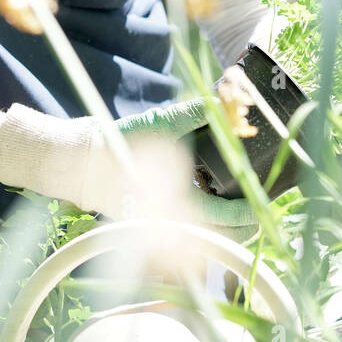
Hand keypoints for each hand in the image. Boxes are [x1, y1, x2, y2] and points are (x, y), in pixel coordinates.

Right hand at [0, 98, 257, 239]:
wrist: (76, 163)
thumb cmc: (117, 144)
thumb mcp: (159, 125)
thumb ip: (195, 114)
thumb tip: (226, 100)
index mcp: (176, 202)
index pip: (227, 218)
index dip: (251, 210)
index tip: (264, 197)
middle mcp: (171, 224)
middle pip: (222, 239)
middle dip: (245, 226)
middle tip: (258, 205)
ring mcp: (160, 229)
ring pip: (207, 241)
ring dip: (227, 228)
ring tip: (238, 204)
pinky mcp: (151, 227)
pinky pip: (188, 234)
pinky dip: (205, 224)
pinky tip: (208, 202)